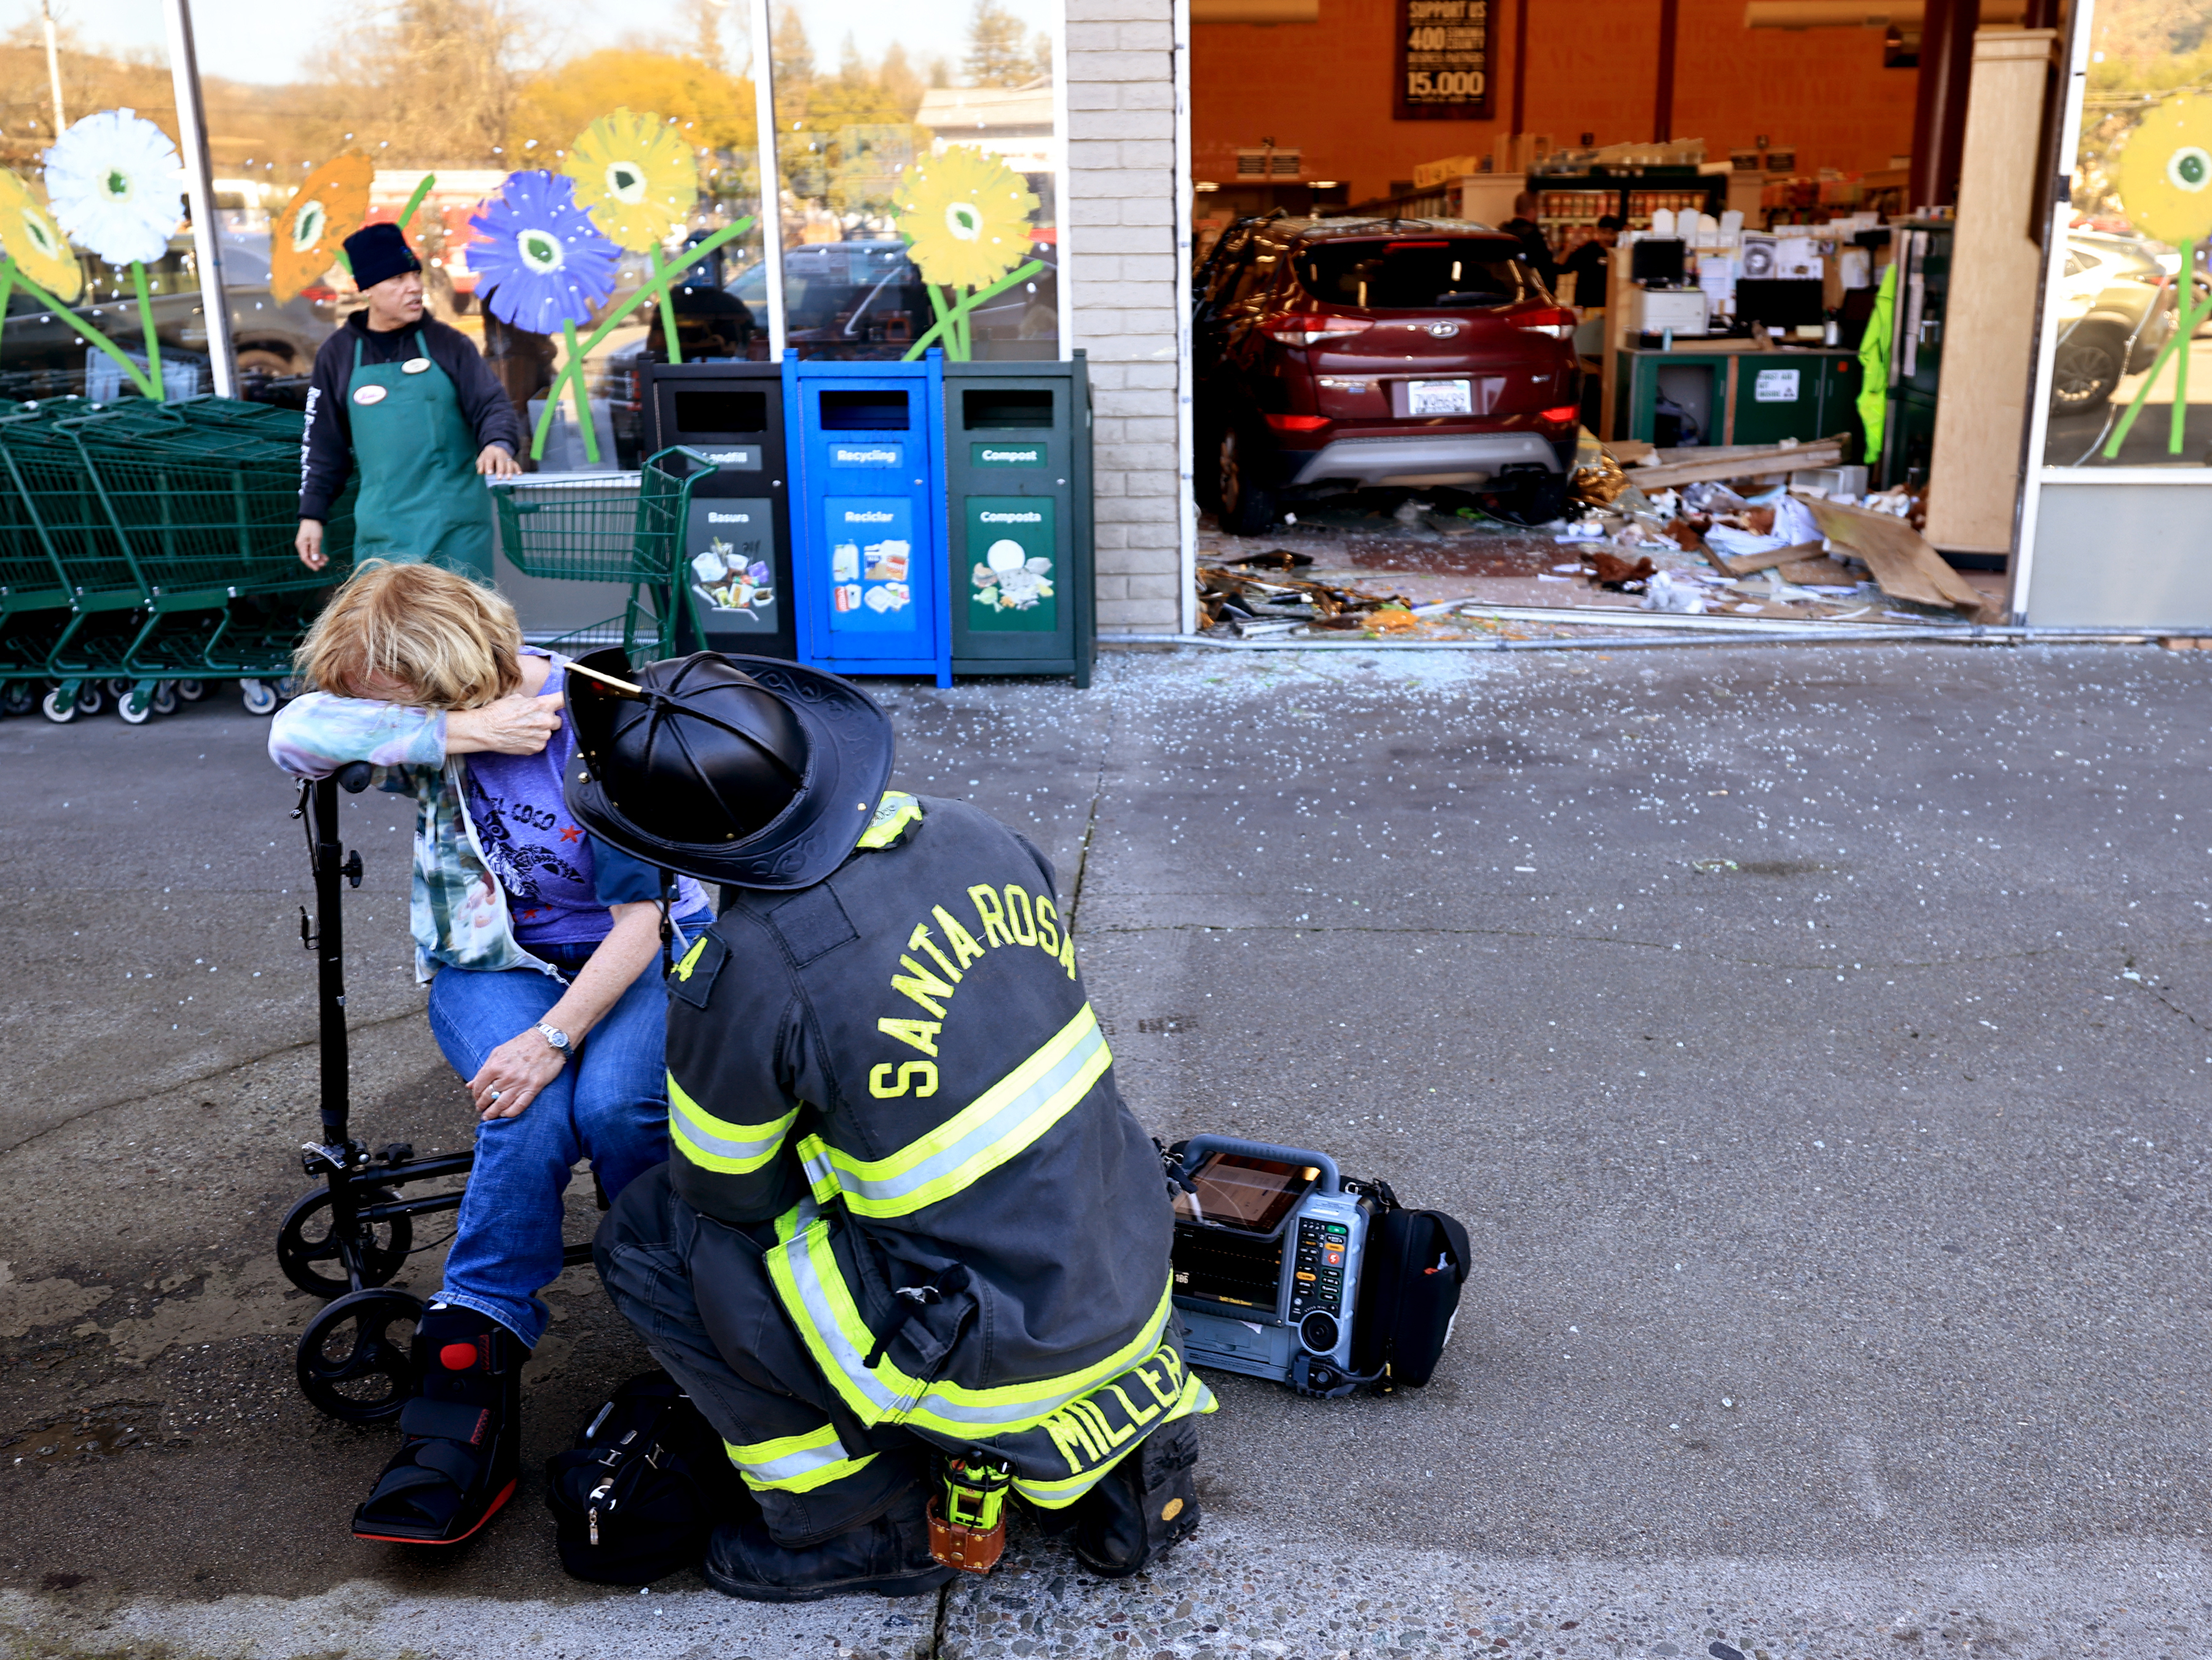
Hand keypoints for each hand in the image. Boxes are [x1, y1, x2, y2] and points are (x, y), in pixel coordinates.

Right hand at [296, 519, 325, 570]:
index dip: (311, 564)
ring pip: (311, 555)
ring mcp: (304, 544)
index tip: (318, 569)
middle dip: (316, 562)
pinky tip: (324, 556)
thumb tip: (315, 560)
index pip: (305, 558)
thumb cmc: (313, 527)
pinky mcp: (308, 543)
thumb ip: (315, 549)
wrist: (312, 517)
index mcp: (301, 545)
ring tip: (326, 560)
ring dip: (318, 558)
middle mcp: (301, 546)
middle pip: (308, 558)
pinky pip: (312, 551)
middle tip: (325, 564)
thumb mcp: (316, 538)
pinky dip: (318, 554)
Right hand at [445, 690, 563, 754]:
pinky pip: (541, 743)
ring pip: (549, 733)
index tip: (571, 699)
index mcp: (542, 705)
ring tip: (524, 729)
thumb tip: (537, 703)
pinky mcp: (537, 748)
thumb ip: (533, 701)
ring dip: (540, 731)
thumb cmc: (498, 712)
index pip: (564, 699)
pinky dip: (534, 741)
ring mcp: (542, 736)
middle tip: (534, 719)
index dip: (567, 699)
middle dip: (549, 720)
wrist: (485, 730)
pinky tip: (522, 737)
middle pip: (558, 720)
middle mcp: (546, 721)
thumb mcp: (516, 699)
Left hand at [467, 1029, 566, 1119]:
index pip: (479, 1087)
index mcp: (495, 1065)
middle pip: (488, 1097)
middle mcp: (506, 1076)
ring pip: (501, 1105)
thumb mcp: (498, 1052)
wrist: (547, 1041)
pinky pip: (519, 1106)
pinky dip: (509, 1113)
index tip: (476, 1097)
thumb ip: (484, 1069)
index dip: (475, 1094)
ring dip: (492, 1113)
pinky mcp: (533, 1088)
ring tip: (488, 1116)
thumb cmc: (522, 1044)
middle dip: (481, 1105)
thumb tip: (470, 1085)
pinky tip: (504, 1114)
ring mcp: (520, 1083)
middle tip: (480, 1109)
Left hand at [477, 443, 521, 477]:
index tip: (489, 473)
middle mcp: (500, 454)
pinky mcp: (512, 461)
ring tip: (509, 478)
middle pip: (501, 461)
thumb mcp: (481, 459)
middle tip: (499, 478)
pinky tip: (519, 474)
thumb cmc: (487, 458)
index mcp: (491, 453)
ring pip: (509, 463)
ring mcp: (507, 457)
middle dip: (500, 470)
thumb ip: (480, 465)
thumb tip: (481, 471)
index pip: (489, 459)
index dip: (489, 466)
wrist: (495, 450)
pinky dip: (518, 469)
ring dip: (509, 471)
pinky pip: (516, 464)